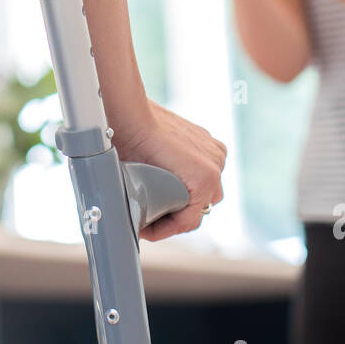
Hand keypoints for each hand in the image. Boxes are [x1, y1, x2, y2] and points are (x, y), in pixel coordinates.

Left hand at [113, 99, 225, 241]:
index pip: (190, 222)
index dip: (164, 231)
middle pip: (201, 207)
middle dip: (177, 215)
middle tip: (152, 217)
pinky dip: (190, 176)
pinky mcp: (207, 140)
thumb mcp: (141, 185)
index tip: (145, 230)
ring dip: (186, 195)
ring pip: (207, 188)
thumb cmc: (130, 145)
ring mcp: (214, 150)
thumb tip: (140, 224)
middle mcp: (216, 164)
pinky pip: (206, 167)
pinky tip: (169, 178)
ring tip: (160, 198)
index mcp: (205, 178)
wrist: (128, 112)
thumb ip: (154, 208)